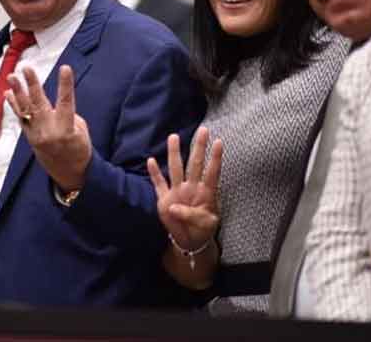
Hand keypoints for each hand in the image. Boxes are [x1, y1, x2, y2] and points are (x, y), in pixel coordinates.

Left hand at [5, 65, 91, 192]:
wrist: (70, 174)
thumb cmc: (79, 150)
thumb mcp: (81, 130)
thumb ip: (67, 114)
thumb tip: (53, 104)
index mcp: (66, 129)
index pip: (67, 102)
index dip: (66, 85)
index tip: (65, 68)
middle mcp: (49, 132)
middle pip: (39, 104)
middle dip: (32, 85)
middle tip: (27, 69)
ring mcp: (37, 135)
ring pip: (26, 110)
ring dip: (18, 92)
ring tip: (11, 77)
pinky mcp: (29, 138)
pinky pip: (21, 119)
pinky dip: (15, 105)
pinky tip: (9, 93)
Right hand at [146, 127, 221, 252]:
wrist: (190, 240)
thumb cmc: (202, 229)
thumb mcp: (205, 224)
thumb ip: (191, 216)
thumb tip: (174, 207)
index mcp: (206, 193)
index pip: (212, 172)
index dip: (215, 158)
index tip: (219, 142)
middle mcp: (191, 187)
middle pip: (195, 163)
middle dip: (198, 147)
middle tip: (203, 129)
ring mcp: (177, 191)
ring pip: (176, 168)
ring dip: (174, 153)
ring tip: (174, 137)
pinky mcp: (164, 199)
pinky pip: (158, 183)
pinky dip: (154, 173)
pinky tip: (151, 160)